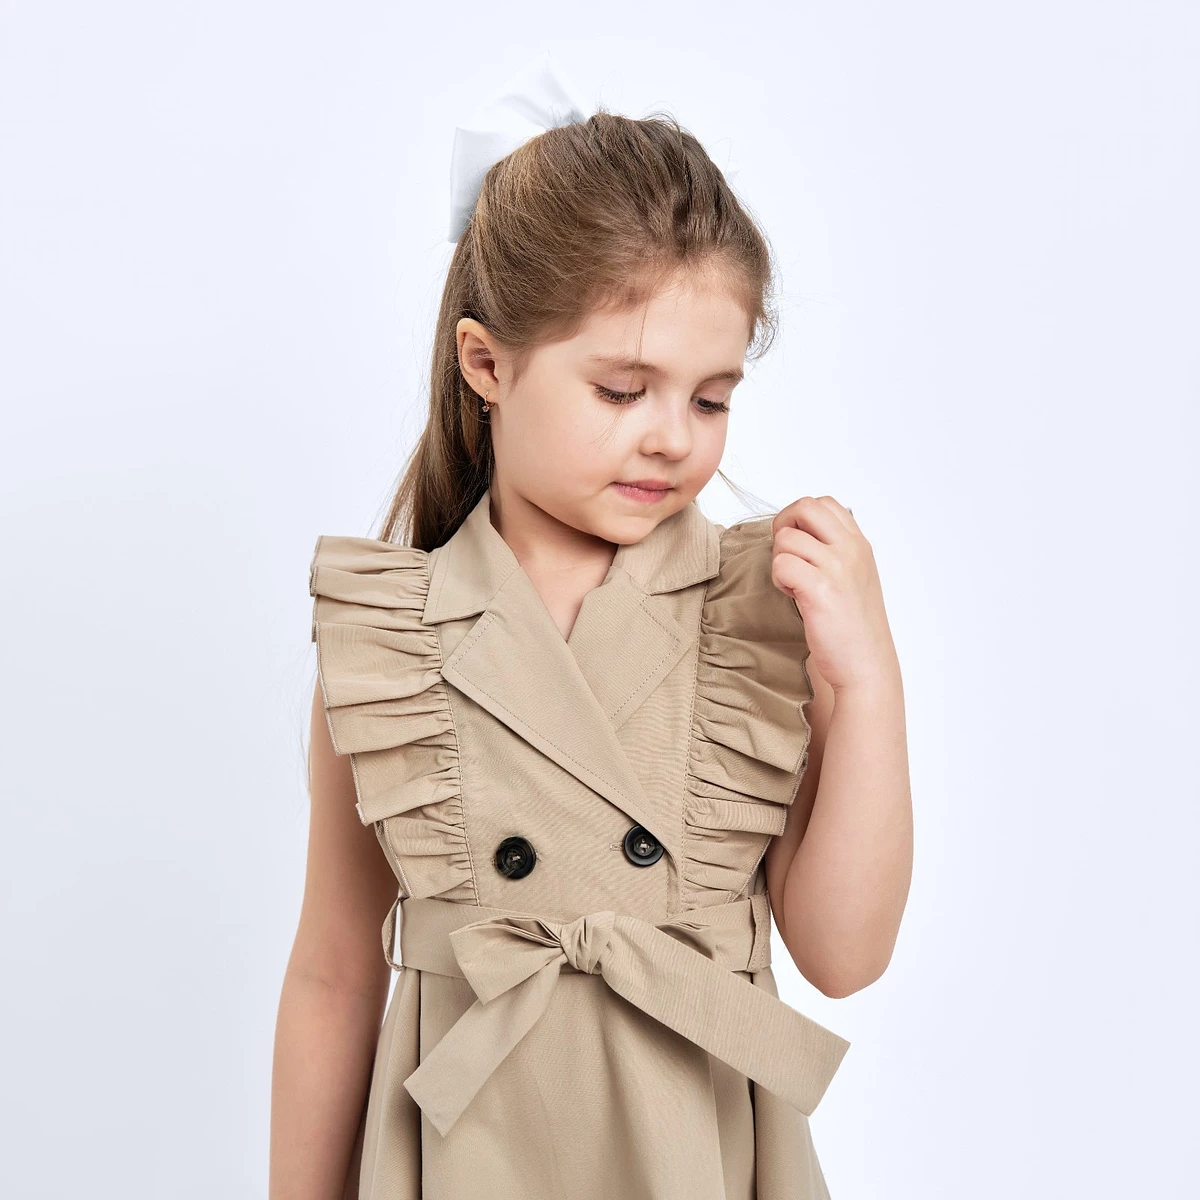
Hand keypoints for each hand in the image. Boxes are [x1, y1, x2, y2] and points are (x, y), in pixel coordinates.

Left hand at [771, 496, 897, 694]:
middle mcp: (851, 550)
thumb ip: (835, 551)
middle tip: (786, 557)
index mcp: (860, 545)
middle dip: (784, 527)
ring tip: (793, 585)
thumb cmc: (853, 627)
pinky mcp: (820, 589)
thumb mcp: (854, 578)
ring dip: (780, 560)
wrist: (865, 665)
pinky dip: (779, 579)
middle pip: (804, 507)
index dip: (800, 518)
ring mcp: (837, 568)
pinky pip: (781, 564)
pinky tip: (792, 596)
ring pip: (786, 538)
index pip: (824, 503)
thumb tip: (798, 532)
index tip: (798, 544)